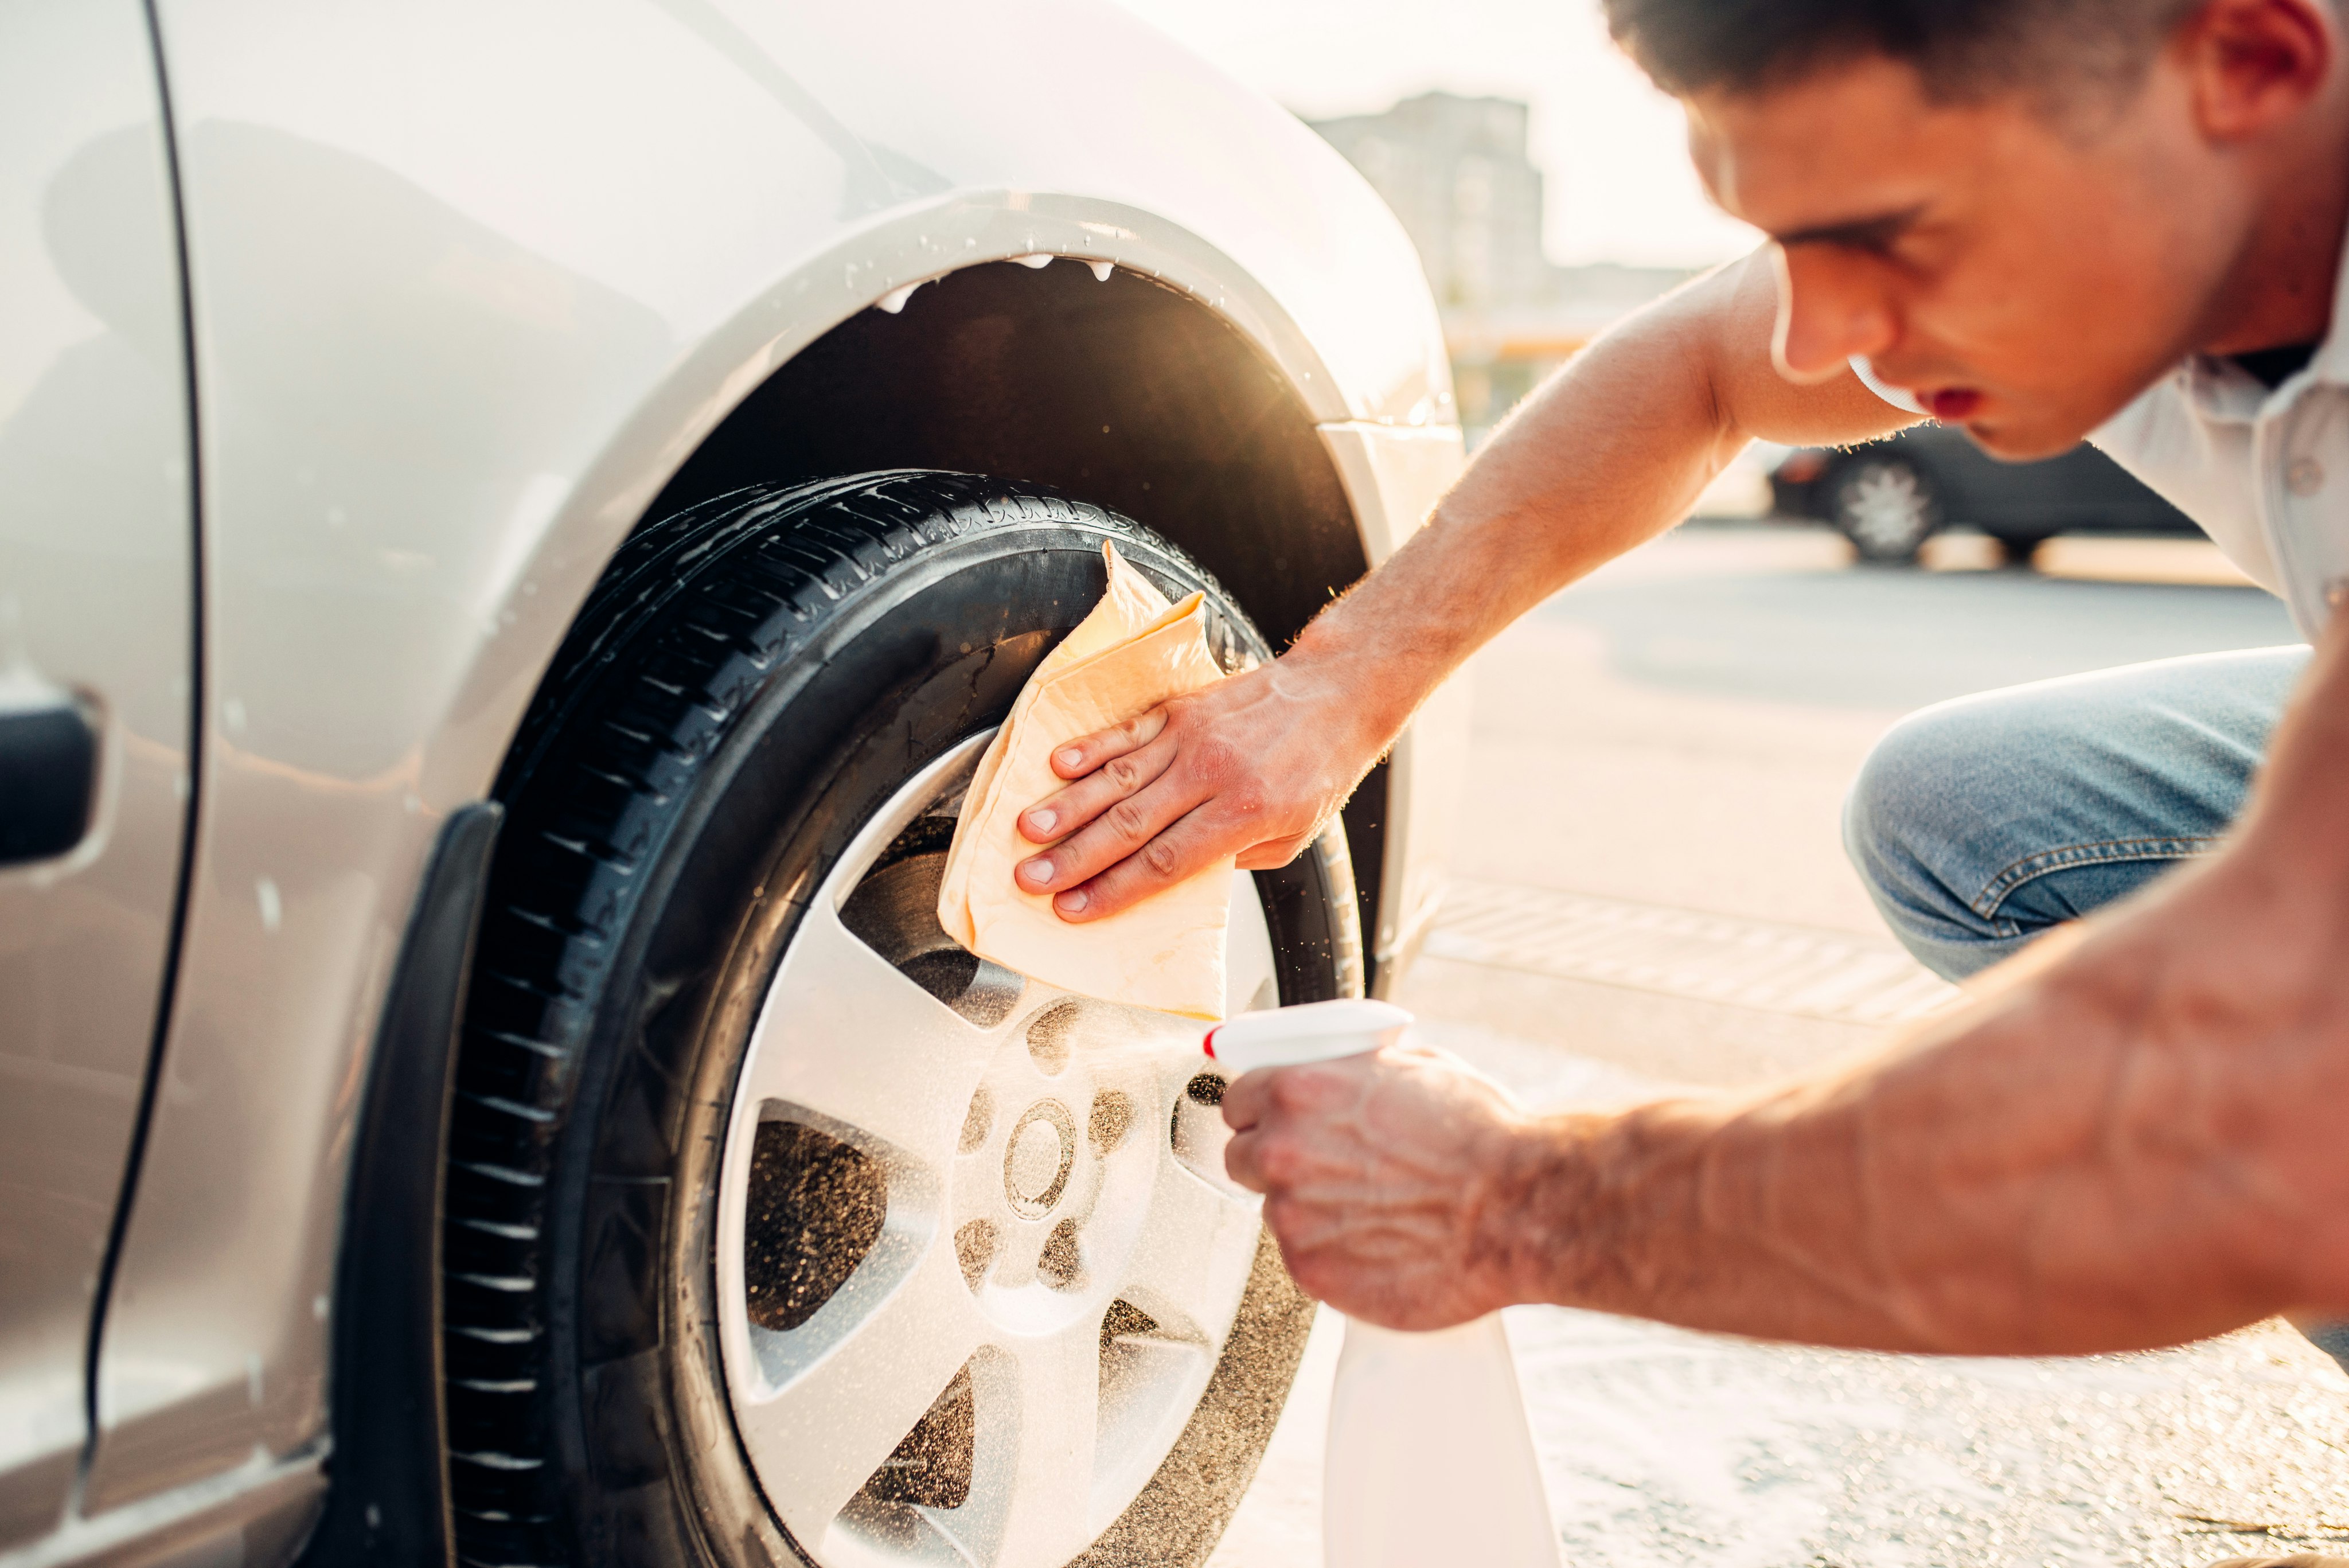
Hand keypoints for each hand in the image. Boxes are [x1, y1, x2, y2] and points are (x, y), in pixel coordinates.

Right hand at [1011, 649, 1388, 921]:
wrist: (1334, 694)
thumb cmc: (1317, 768)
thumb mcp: (1292, 836)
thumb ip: (1231, 857)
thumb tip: (1174, 877)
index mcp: (1244, 813)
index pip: (1165, 862)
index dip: (1114, 889)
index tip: (1075, 909)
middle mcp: (1212, 774)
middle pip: (1130, 824)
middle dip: (1074, 857)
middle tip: (1030, 878)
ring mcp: (1192, 737)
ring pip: (1118, 777)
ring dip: (1068, 806)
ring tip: (1028, 829)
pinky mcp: (1180, 709)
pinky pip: (1127, 732)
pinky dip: (1090, 748)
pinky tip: (1057, 765)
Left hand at [1221, 1044, 1535, 1329]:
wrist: (1516, 1208)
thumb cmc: (1479, 1138)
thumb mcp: (1411, 1067)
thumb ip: (1354, 1074)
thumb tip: (1341, 1076)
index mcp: (1297, 1091)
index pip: (1238, 1102)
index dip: (1260, 1114)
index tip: (1274, 1123)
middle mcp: (1283, 1152)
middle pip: (1242, 1159)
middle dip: (1275, 1162)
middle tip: (1322, 1168)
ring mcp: (1293, 1217)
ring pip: (1276, 1211)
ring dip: (1307, 1210)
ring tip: (1369, 1209)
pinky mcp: (1311, 1272)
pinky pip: (1303, 1257)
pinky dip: (1331, 1253)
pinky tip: (1376, 1242)